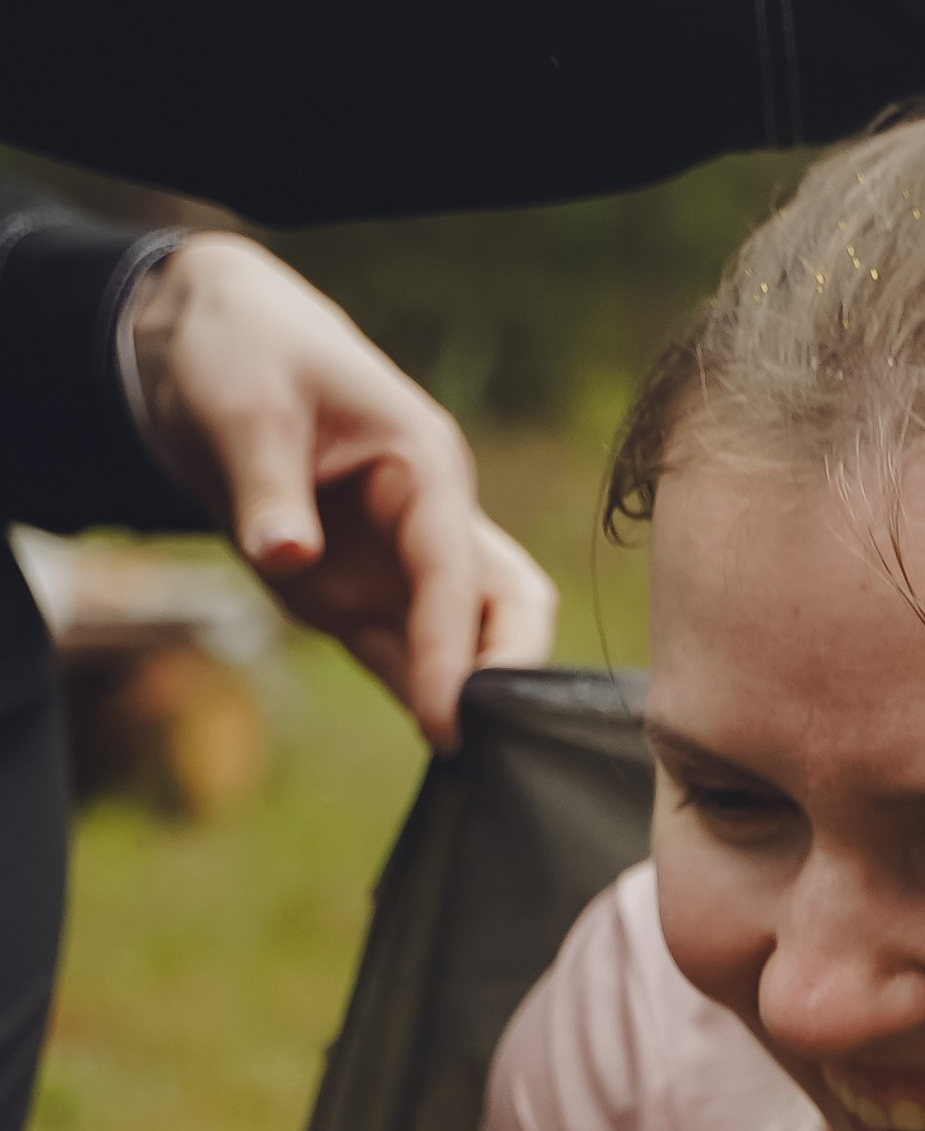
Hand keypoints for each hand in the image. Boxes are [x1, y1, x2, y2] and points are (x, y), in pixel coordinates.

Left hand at [128, 231, 556, 748]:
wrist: (207, 347)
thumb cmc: (242, 353)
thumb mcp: (245, 409)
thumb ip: (269, 489)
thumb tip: (290, 558)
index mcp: (426, 468)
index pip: (461, 575)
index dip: (458, 653)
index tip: (448, 724)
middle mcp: (432, 525)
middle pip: (510, 611)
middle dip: (511, 678)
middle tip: (487, 752)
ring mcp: (399, 568)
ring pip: (470, 647)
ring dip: (471, 707)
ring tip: (475, 782)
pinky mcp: (360, 599)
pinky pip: (407, 663)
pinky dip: (422, 705)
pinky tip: (440, 765)